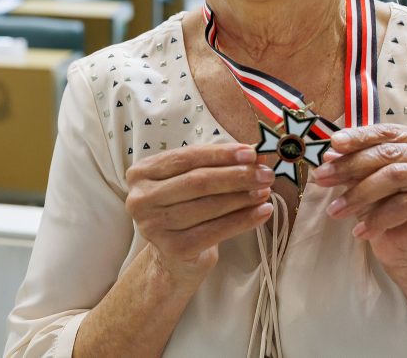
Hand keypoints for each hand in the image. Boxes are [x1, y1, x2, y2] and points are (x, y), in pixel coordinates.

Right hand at [125, 144, 273, 287]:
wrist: (174, 253)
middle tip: (265, 174)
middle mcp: (141, 199)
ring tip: (265, 191)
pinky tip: (262, 212)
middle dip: (236, 176)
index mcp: (141, 173)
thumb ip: (217, 165)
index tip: (251, 153)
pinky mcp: (172, 249)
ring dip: (242, 198)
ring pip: (207, 206)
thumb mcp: (192, 179)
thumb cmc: (185, 207)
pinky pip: (214, 232)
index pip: (187, 157)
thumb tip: (255, 157)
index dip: (221, 154)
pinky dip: (243, 221)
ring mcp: (153, 226)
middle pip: (197, 182)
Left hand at [313, 124, 406, 272]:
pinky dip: (377, 218)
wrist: (405, 245)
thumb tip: (328, 154)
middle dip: (350, 166)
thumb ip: (352, 164)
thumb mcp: (365, 180)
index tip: (332, 144)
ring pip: (394, 177)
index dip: (357, 137)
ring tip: (335, 210)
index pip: (385, 132)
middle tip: (321, 178)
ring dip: (359, 194)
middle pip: (387, 154)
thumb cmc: (385, 206)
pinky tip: (360, 231)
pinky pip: (405, 206)